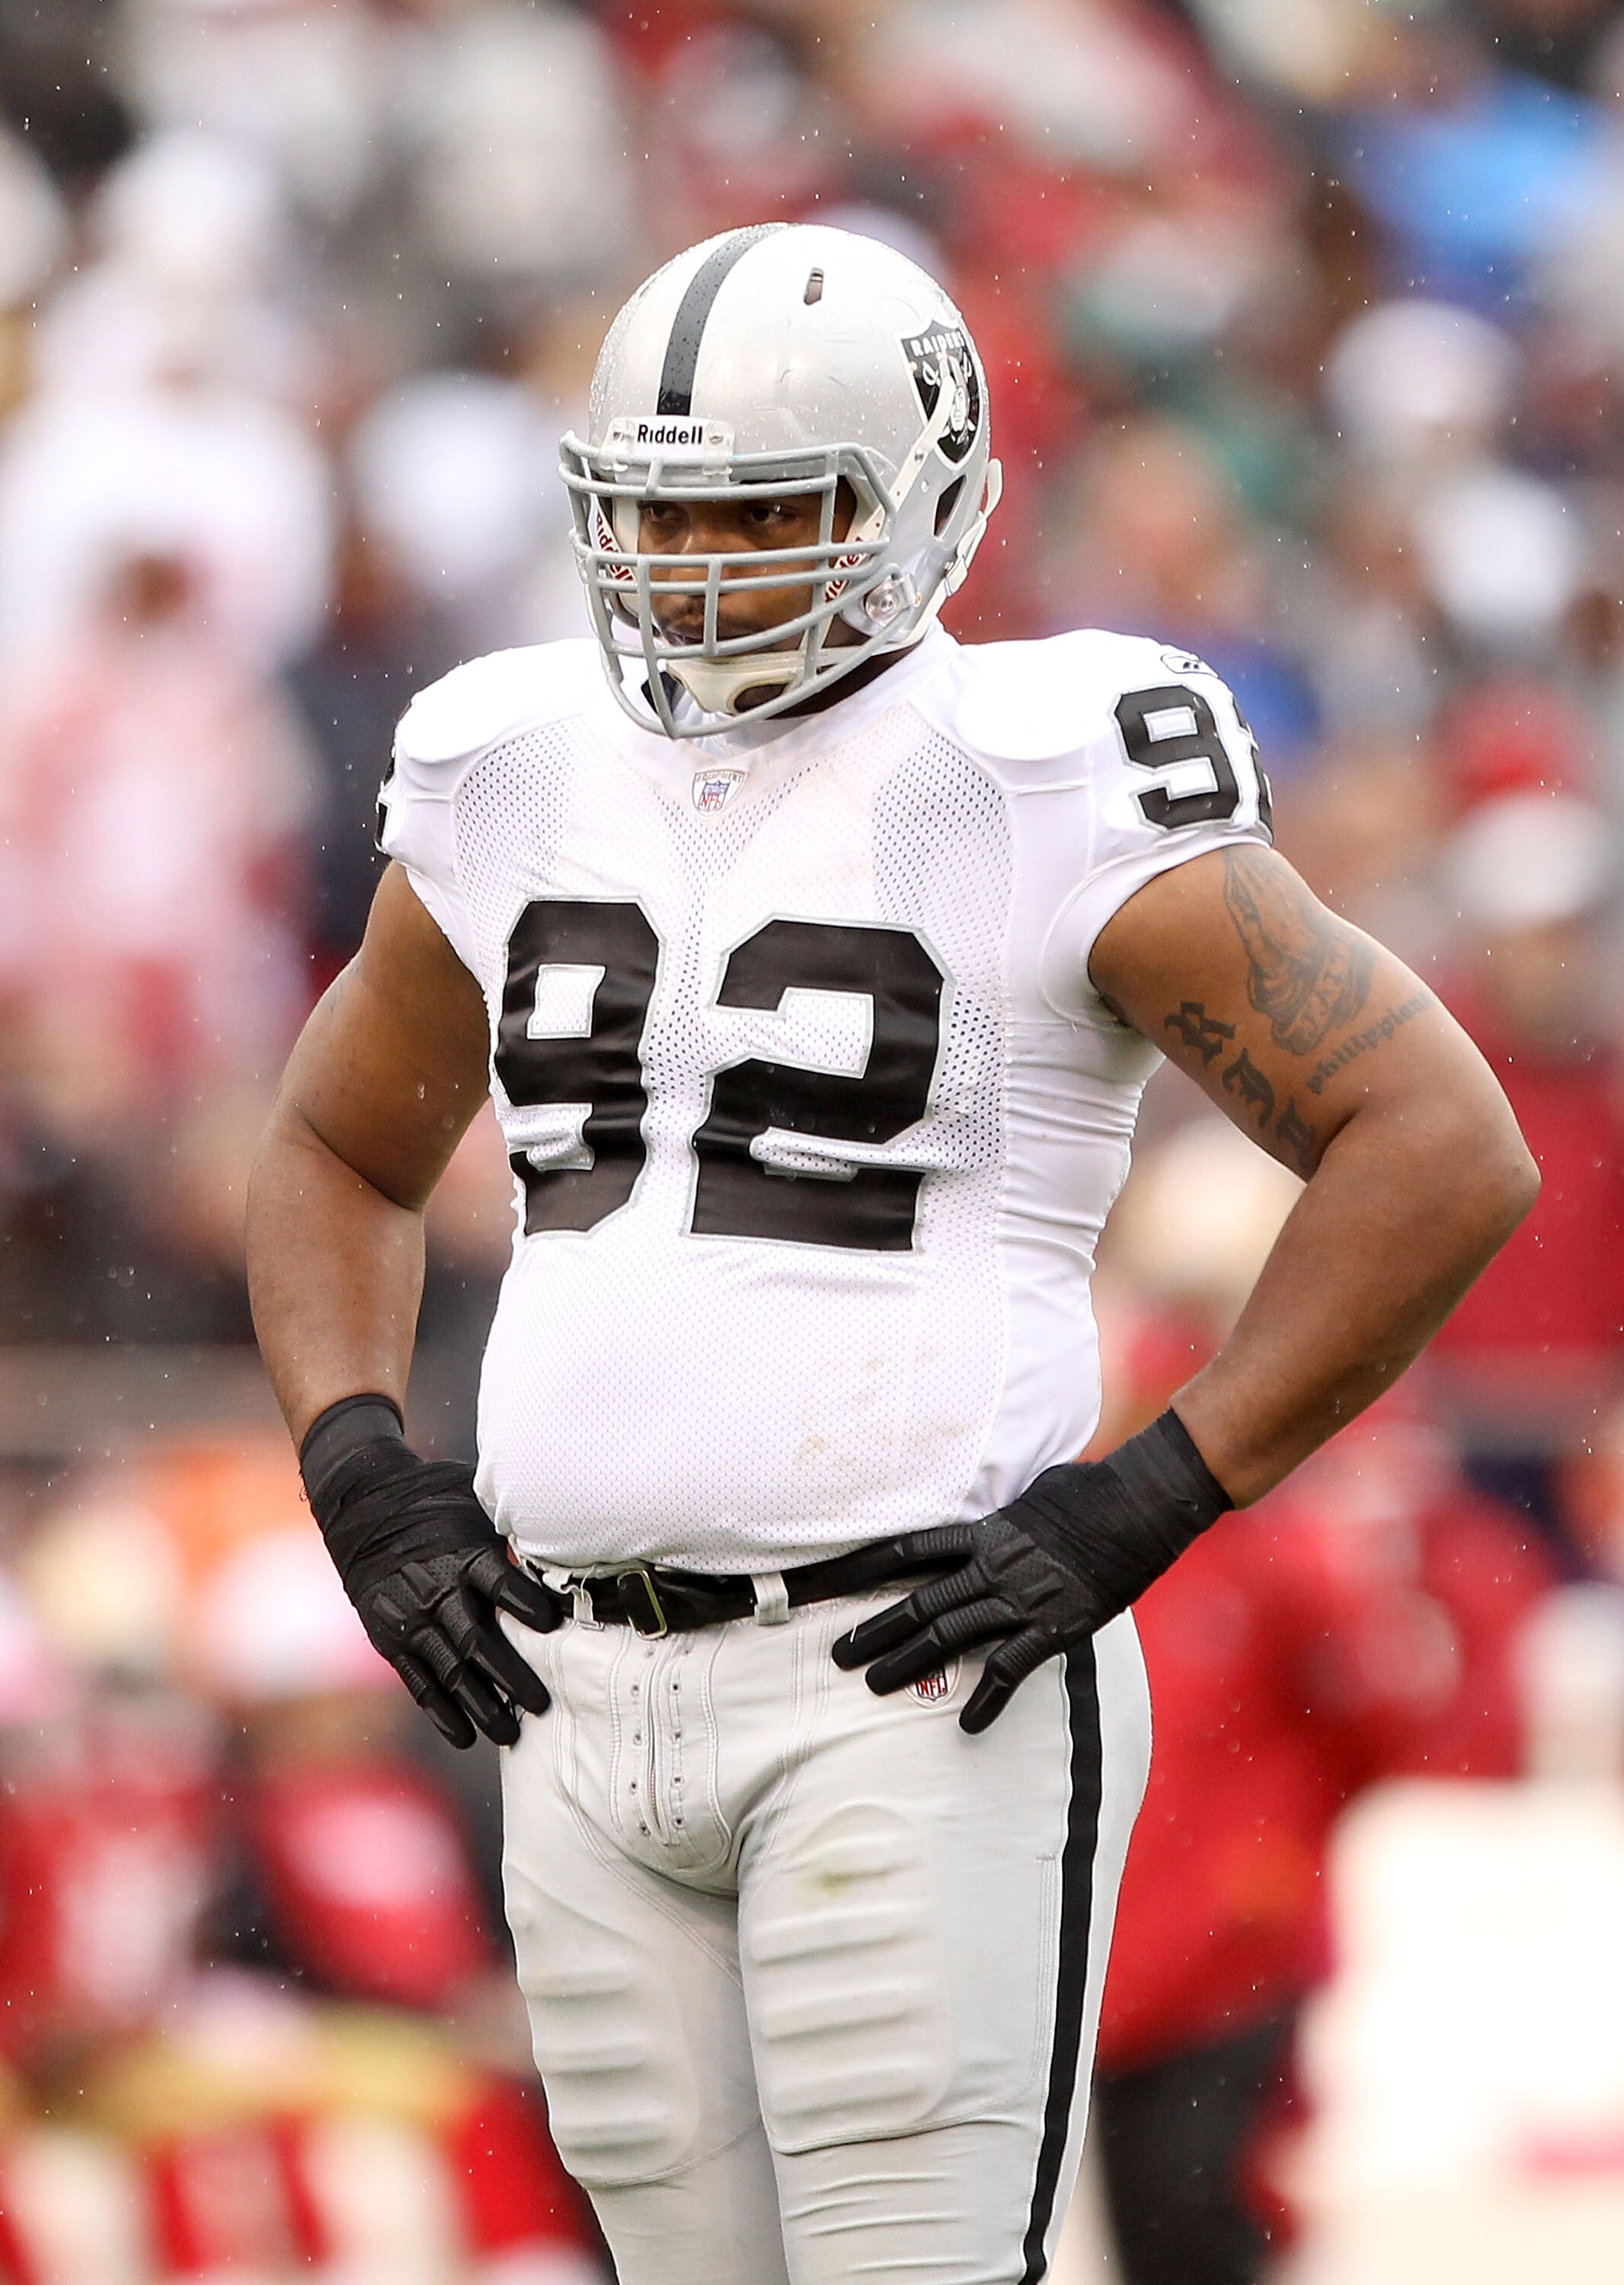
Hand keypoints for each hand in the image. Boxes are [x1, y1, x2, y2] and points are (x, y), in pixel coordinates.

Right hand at [302, 1398, 563, 1748]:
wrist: (362, 1508)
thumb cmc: (435, 1501)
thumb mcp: (475, 1502)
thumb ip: (511, 1529)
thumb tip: (566, 1533)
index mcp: (464, 1554)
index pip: (499, 1583)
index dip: (525, 1604)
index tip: (553, 1624)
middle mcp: (437, 1591)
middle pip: (477, 1641)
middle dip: (511, 1676)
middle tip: (542, 1705)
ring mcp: (412, 1620)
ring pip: (450, 1671)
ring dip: (481, 1706)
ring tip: (510, 1735)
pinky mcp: (391, 1640)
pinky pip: (419, 1681)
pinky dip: (441, 1711)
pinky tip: (464, 1735)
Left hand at [831, 1513, 1109, 1734]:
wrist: (1141, 1504)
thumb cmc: (1092, 1490)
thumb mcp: (1034, 1491)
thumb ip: (1006, 1514)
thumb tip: (998, 1515)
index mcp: (984, 1532)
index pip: (907, 1550)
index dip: (862, 1567)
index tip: (824, 1582)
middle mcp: (992, 1567)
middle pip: (918, 1602)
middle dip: (873, 1631)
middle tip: (837, 1655)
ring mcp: (1021, 1599)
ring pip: (949, 1635)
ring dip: (908, 1663)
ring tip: (874, 1686)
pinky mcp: (1053, 1627)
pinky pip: (1009, 1668)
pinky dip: (987, 1700)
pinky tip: (967, 1724)